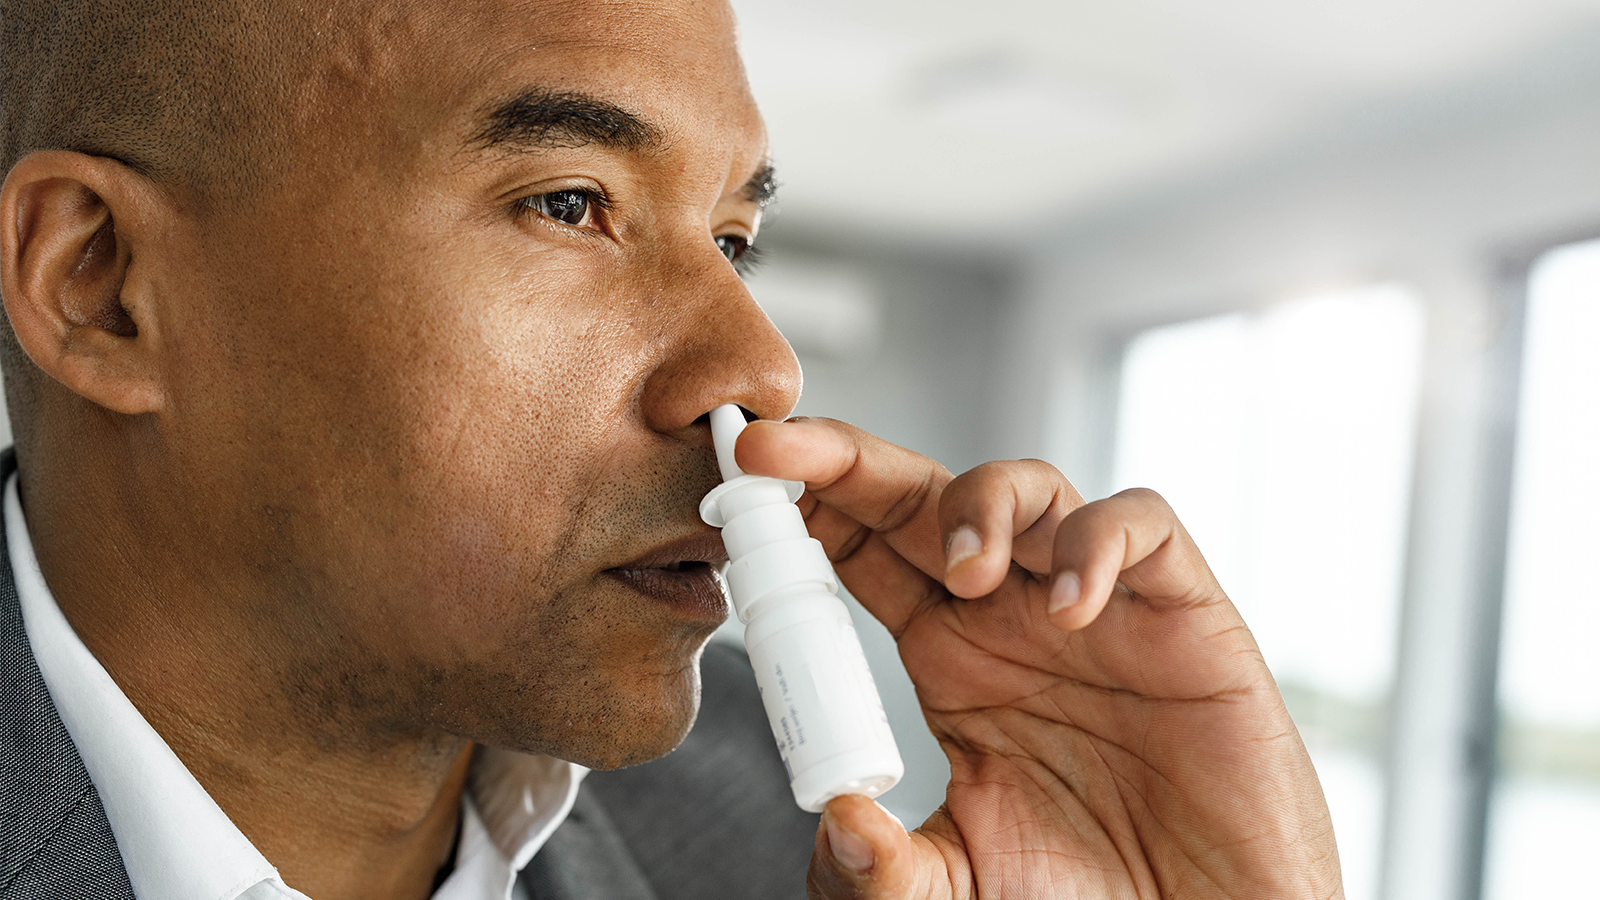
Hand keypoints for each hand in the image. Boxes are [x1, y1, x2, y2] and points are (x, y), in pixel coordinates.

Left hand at [733, 417, 1342, 899]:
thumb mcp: (957, 892)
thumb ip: (883, 872)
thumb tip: (833, 817)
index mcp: (947, 656)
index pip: (862, 550)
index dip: (804, 509)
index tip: (739, 489)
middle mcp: (1009, 615)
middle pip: (921, 494)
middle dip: (848, 458)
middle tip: (781, 451)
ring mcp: (1094, 606)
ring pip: (1030, 487)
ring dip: (979, 503)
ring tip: (964, 573)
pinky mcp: (1183, 614)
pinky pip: (1142, 528)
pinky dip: (1101, 543)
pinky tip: (1071, 608)